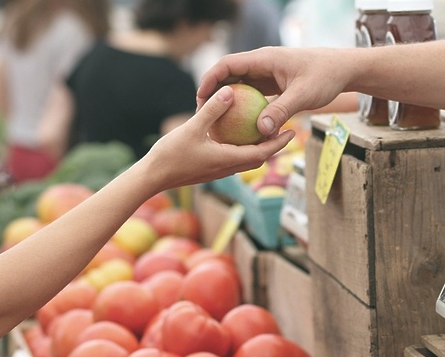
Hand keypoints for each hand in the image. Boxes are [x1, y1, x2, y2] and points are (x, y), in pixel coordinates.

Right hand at [142, 85, 294, 192]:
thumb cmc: (170, 154)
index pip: (262, 153)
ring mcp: (218, 170)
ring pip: (246, 159)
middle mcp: (227, 168)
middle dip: (274, 145)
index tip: (292, 132)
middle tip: (285, 129)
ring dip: (258, 148)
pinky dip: (241, 147)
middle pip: (258, 158)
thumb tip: (230, 91)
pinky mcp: (209, 169)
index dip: (279, 143)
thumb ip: (212, 110)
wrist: (152, 177)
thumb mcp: (192, 128)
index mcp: (228, 160)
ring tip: (265, 130)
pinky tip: (236, 134)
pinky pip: (232, 158)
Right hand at [196, 46, 349, 137]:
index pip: (228, 64)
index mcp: (264, 59)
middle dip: (214, 92)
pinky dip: (244, 107)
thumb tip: (261, 131)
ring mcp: (267, 74)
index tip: (200, 98)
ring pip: (240, 86)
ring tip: (216, 121)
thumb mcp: (303, 95)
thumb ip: (281, 111)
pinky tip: (240, 126)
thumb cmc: (325, 77)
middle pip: (229, 75)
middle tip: (203, 114)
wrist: (343, 70)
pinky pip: (253, 95)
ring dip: (228, 101)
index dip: (210, 79)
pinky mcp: (273, 84)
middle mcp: (262, 64)